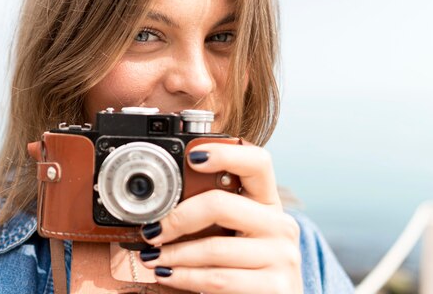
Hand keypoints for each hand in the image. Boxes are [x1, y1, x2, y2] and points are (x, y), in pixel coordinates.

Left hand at [139, 143, 302, 293]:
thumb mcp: (234, 233)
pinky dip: (183, 277)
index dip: (225, 153)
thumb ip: (210, 214)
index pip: (257, 162)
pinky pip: (217, 278)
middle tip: (152, 229)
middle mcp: (281, 224)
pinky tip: (166, 274)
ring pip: (213, 248)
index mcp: (268, 202)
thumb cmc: (244, 265)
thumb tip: (160, 203)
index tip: (192, 156)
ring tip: (150, 256)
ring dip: (173, 253)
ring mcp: (281, 256)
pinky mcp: (275, 287)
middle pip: (221, 204)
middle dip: (178, 217)